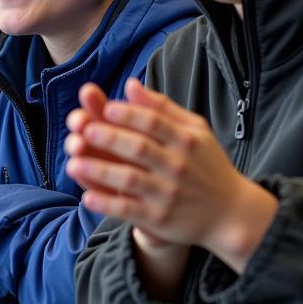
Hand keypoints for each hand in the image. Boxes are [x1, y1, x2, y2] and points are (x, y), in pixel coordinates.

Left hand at [65, 78, 276, 274]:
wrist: (229, 213)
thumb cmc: (206, 164)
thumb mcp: (194, 130)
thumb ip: (162, 108)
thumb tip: (130, 84)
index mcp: (186, 140)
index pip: (154, 123)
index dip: (129, 114)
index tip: (105, 107)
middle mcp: (178, 167)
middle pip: (139, 148)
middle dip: (109, 138)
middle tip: (82, 130)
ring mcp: (168, 194)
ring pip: (130, 180)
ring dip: (99, 171)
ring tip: (73, 163)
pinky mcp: (160, 219)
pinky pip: (129, 210)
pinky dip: (108, 204)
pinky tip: (86, 197)